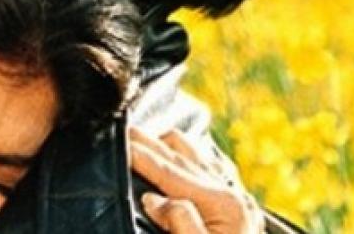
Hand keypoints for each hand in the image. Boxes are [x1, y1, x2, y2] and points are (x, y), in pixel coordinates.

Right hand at [129, 126, 262, 233]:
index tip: (118, 139)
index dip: (141, 153)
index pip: (170, 171)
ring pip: (196, 154)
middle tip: (120, 129)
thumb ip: (182, 224)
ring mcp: (235, 196)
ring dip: (167, 145)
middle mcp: (232, 194)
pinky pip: (209, 166)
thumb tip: (155, 198)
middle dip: (147, 141)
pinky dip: (188, 155)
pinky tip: (175, 155)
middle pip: (180, 155)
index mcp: (223, 205)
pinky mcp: (235, 204)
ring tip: (141, 142)